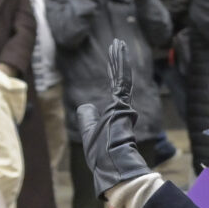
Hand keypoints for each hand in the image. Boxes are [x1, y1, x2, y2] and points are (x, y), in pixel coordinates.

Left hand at [74, 41, 156, 196]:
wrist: (111, 163)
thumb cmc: (101, 154)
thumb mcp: (88, 131)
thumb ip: (87, 117)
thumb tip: (86, 106)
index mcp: (114, 114)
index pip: (115, 89)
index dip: (113, 74)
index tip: (113, 61)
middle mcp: (121, 107)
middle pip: (118, 79)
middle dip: (117, 62)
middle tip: (117, 45)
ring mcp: (122, 105)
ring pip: (120, 76)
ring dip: (118, 59)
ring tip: (117, 43)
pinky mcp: (121, 103)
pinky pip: (121, 79)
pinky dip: (120, 65)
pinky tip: (119, 51)